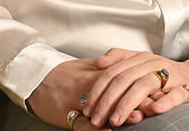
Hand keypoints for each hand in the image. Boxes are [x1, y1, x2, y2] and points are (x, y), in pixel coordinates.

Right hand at [26, 58, 143, 128]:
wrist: (33, 79)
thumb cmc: (63, 73)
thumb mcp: (85, 65)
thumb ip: (108, 67)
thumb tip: (133, 69)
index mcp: (93, 71)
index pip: (120, 76)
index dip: (138, 83)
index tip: (155, 89)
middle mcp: (85, 85)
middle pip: (113, 91)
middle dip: (133, 99)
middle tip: (152, 106)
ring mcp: (74, 100)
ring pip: (99, 107)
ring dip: (118, 113)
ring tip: (136, 118)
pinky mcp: (64, 115)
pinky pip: (81, 124)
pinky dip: (95, 129)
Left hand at [83, 49, 188, 128]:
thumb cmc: (166, 76)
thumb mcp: (142, 65)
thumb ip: (122, 59)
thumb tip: (99, 62)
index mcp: (141, 58)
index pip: (113, 71)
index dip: (98, 89)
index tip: (87, 107)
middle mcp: (154, 63)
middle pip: (125, 78)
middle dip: (107, 100)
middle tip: (96, 119)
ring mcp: (171, 75)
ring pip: (145, 85)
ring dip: (127, 103)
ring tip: (116, 120)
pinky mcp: (186, 89)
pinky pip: (175, 95)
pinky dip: (164, 102)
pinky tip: (153, 109)